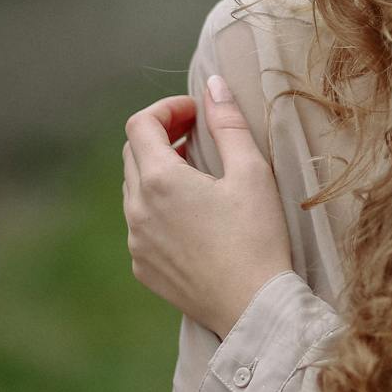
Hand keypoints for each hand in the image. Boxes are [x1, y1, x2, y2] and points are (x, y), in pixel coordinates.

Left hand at [121, 77, 293, 337]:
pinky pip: (140, 223)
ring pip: (134, 189)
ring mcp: (135, 241)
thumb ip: (228, 123)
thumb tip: (213, 84)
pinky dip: (158, 206)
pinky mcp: (143, 267)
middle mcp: (136, 209)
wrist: (253, 307)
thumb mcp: (251, 172)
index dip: (168, 109)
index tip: (198, 114)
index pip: (141, 124)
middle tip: (199, 136)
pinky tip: (194, 216)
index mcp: (159, 180)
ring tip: (198, 175)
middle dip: (162, 136)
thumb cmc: (258, 236)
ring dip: (159, 171)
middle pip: (133, 153)